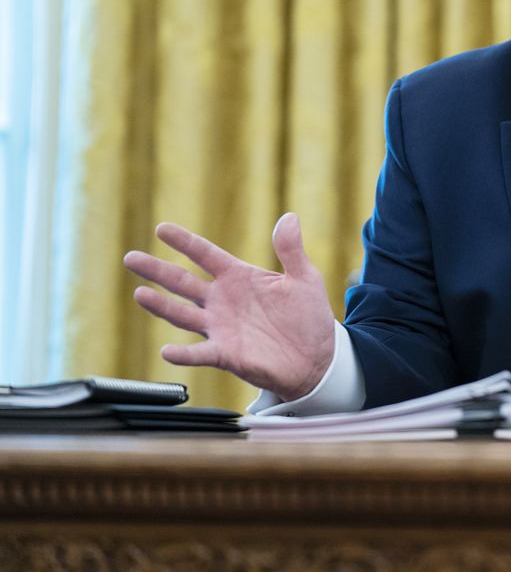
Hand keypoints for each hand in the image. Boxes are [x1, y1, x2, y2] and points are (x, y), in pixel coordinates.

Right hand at [123, 213, 335, 400]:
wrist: (317, 356)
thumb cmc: (308, 316)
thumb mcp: (304, 278)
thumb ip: (291, 250)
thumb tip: (290, 216)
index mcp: (238, 277)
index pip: (205, 254)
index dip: (185, 242)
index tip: (162, 229)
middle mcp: (222, 300)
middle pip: (182, 282)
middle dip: (156, 270)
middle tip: (131, 258)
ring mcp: (220, 327)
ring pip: (182, 314)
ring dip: (161, 306)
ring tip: (140, 294)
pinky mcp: (226, 354)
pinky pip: (200, 353)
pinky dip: (183, 354)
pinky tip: (167, 351)